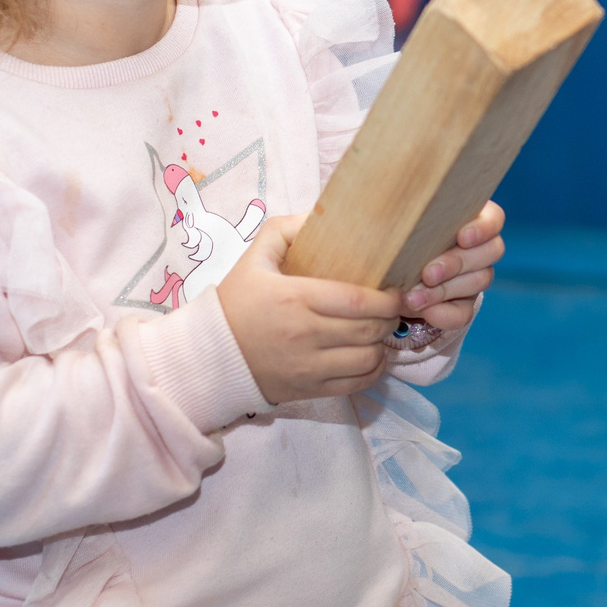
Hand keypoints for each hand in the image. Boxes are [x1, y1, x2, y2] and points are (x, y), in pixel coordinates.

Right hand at [219, 216, 406, 404]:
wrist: (210, 354)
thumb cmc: (237, 302)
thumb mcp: (256, 255)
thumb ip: (288, 229)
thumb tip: (321, 216)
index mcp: (296, 298)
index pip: (358, 301)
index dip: (387, 298)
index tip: (395, 291)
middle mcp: (306, 334)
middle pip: (369, 329)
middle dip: (390, 318)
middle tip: (391, 309)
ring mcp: (308, 366)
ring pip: (367, 358)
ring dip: (382, 344)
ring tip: (380, 331)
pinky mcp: (309, 390)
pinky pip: (356, 384)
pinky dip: (373, 370)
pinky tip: (371, 356)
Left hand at [402, 200, 505, 332]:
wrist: (388, 278)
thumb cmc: (395, 240)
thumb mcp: (400, 229)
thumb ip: (405, 223)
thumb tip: (402, 223)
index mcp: (468, 219)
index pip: (494, 218)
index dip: (483, 228)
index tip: (463, 237)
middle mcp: (479, 248)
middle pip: (491, 251)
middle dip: (456, 263)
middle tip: (428, 274)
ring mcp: (475, 277)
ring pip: (479, 281)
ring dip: (444, 290)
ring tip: (414, 297)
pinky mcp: (465, 305)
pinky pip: (464, 313)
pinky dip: (444, 314)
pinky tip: (426, 313)